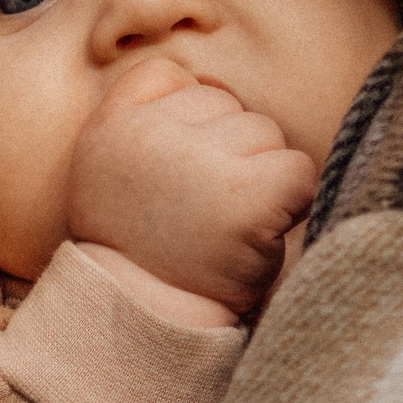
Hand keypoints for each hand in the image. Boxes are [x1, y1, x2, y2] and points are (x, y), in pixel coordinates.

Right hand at [67, 58, 320, 315]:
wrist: (146, 325)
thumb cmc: (137, 249)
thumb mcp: (105, 170)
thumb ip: (141, 116)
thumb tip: (211, 79)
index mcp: (112, 125)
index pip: (171, 77)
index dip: (187, 123)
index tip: (174, 178)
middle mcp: (153, 136)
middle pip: (226, 105)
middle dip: (226, 151)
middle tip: (200, 211)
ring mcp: (202, 163)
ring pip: (264, 132)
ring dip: (258, 176)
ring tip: (224, 225)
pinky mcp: (250, 196)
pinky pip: (298, 168)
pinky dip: (292, 200)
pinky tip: (257, 232)